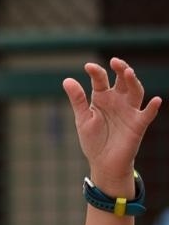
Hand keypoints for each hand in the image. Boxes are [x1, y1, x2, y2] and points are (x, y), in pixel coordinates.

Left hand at [63, 58, 160, 189]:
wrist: (103, 162)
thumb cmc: (93, 139)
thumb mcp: (83, 118)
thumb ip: (77, 99)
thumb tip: (67, 80)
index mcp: (102, 98)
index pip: (100, 80)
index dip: (96, 72)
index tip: (88, 66)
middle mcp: (118, 100)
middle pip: (122, 80)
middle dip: (121, 69)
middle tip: (115, 62)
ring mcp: (129, 111)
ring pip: (136, 92)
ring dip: (134, 82)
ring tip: (129, 72)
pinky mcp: (138, 124)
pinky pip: (147, 114)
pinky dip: (152, 108)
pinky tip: (156, 101)